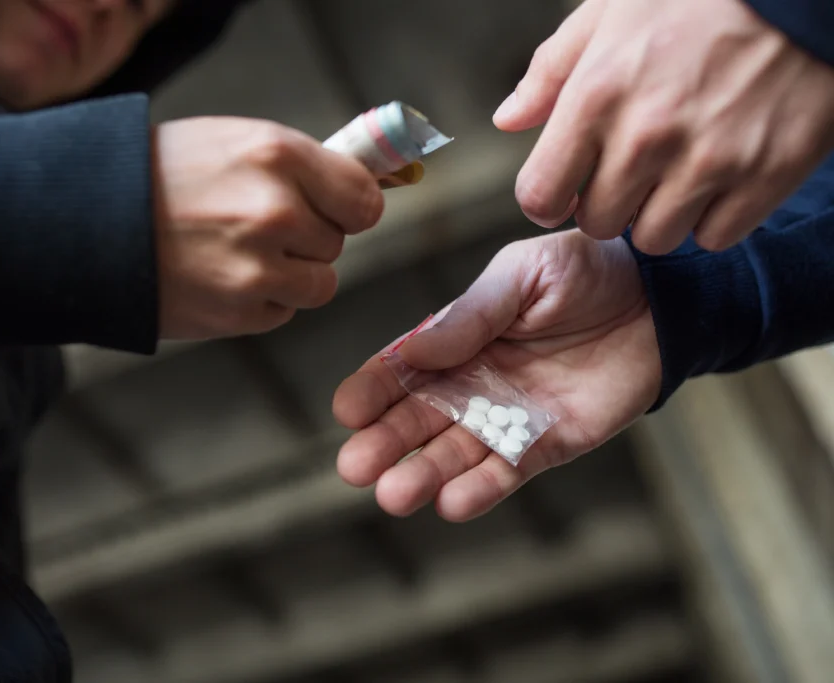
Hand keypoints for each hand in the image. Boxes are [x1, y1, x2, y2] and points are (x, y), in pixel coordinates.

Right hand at [152, 117, 383, 338]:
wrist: (84, 222)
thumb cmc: (162, 174)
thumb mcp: (234, 141)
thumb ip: (302, 165)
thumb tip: (371, 189)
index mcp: (277, 155)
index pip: (364, 198)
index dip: (350, 206)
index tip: (333, 209)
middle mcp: (276, 211)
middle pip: (336, 241)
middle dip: (307, 237)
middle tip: (254, 224)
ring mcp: (258, 267)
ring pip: (320, 284)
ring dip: (291, 274)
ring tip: (239, 253)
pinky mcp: (238, 312)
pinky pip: (282, 311)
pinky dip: (260, 300)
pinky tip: (219, 277)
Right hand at [332, 229, 661, 521]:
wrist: (660, 298)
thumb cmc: (584, 272)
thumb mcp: (521, 276)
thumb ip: (471, 314)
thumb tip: (414, 350)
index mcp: (456, 340)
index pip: (401, 368)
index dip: (372, 389)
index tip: (348, 411)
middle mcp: (471, 383)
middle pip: (416, 420)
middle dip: (384, 445)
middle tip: (355, 468)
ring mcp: (506, 418)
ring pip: (454, 454)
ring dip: (423, 476)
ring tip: (395, 496)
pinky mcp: (548, 444)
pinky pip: (508, 471)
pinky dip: (480, 489)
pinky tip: (452, 503)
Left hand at [495, 0, 833, 254]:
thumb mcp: (610, 13)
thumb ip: (551, 72)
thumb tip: (508, 120)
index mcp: (596, 96)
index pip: (540, 196)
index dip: (548, 200)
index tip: (564, 192)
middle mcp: (646, 136)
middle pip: (597, 223)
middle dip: (607, 204)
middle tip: (632, 173)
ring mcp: (709, 160)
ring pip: (655, 238)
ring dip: (659, 216)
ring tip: (677, 174)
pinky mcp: (767, 174)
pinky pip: (716, 237)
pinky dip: (714, 219)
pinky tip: (720, 179)